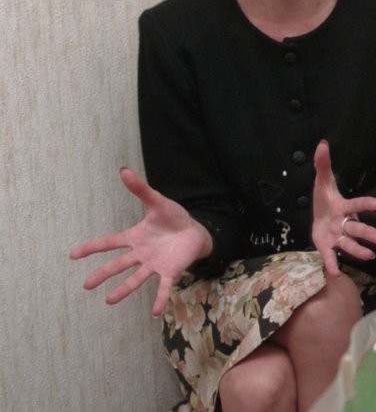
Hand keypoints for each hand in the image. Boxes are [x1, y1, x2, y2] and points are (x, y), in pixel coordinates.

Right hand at [69, 168, 212, 315]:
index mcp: (135, 237)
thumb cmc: (173, 218)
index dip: (91, 248)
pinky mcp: (170, 271)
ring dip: (124, 290)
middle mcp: (141, 254)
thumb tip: (123, 169)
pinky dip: (159, 299)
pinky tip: (154, 313)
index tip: (72, 255)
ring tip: (109, 300)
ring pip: (136, 278)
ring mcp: (154, 264)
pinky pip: (164, 287)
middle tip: (86, 285)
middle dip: (103, 274)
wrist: (195, 231)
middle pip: (118, 264)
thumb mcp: (157, 202)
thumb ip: (141, 189)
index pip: (109, 242)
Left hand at [310, 140, 375, 278]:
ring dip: (359, 250)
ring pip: (349, 244)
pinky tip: (335, 275)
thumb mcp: (322, 181)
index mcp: (342, 207)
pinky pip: (331, 256)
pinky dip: (333, 265)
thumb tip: (322, 143)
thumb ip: (323, 164)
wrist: (317, 216)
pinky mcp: (327, 247)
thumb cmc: (324, 199)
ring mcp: (336, 236)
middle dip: (369, 234)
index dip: (366, 204)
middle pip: (356, 228)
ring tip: (370, 256)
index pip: (355, 205)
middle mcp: (342, 223)